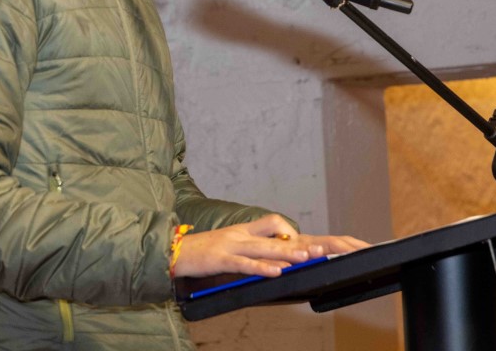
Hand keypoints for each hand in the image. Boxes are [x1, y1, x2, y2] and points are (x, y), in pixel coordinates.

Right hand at [171, 214, 368, 278]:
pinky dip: (261, 268)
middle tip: (320, 250)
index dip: (290, 232)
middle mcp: (240, 234)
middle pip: (275, 234)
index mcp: (242, 230)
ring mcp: (231, 245)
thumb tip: (272, 257)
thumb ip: (248, 248)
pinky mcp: (221, 259)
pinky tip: (275, 272)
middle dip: (299, 243)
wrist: (175, 251)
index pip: (272, 222)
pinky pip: (245, 263)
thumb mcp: (228, 244)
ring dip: (286, 254)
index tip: (304, 243)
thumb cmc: (202, 250)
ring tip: (305, 259)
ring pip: (263, 248)